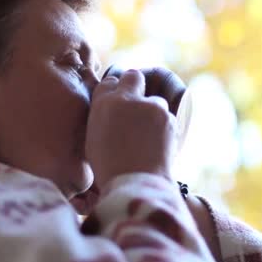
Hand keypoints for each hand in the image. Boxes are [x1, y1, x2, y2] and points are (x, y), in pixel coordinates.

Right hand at [85, 70, 177, 188]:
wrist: (135, 184)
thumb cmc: (109, 168)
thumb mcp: (93, 140)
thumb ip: (103, 118)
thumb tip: (113, 113)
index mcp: (103, 104)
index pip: (109, 83)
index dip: (115, 92)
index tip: (118, 104)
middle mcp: (127, 99)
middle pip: (133, 77)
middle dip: (136, 85)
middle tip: (137, 106)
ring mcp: (150, 106)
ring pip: (154, 101)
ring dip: (152, 113)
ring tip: (147, 139)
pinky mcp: (169, 117)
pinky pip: (167, 118)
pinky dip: (164, 129)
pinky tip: (157, 146)